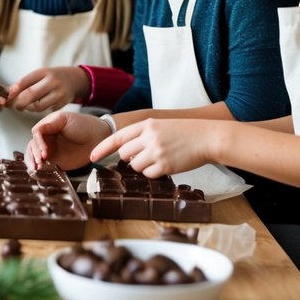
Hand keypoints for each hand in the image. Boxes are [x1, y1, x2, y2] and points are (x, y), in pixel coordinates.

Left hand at [6, 66, 87, 112]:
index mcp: (43, 72)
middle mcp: (52, 81)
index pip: (24, 82)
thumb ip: (25, 83)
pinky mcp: (62, 104)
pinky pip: (46, 110)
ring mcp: (59, 93)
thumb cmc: (51, 78)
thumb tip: (6, 93)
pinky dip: (38, 110)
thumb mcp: (40, 75)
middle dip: (19, 102)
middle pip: (30, 94)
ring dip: (28, 108)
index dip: (13, 91)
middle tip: (15, 106)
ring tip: (25, 106)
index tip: (6, 97)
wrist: (74, 80)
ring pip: (38, 106)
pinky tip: (36, 107)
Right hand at [25, 109, 111, 170]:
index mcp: (47, 127)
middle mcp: (47, 139)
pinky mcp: (57, 162)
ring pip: (35, 157)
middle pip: (32, 146)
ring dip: (33, 162)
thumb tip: (34, 133)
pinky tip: (41, 172)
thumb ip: (48, 125)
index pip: (35, 134)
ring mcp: (51, 151)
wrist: (99, 137)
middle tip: (40, 162)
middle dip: (33, 155)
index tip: (44, 152)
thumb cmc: (84, 124)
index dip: (38, 143)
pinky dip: (41, 169)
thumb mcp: (64, 118)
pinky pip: (45, 166)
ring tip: (36, 169)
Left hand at [89, 118, 217, 177]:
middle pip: (124, 154)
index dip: (102, 148)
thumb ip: (143, 135)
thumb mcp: (161, 126)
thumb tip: (126, 151)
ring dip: (143, 167)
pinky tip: (166, 166)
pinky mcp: (165, 166)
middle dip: (130, 158)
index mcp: (146, 125)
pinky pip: (149, 175)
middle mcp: (148, 137)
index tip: (91, 156)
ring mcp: (156, 152)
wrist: (208, 137)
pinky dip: (154, 173)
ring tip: (160, 160)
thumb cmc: (186, 133)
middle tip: (146, 157)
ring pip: (135, 166)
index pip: (116, 137)